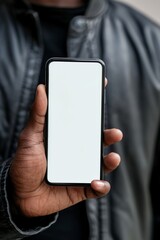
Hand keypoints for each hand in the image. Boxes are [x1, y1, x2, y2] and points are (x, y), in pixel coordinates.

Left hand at [9, 85, 122, 216]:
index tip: (103, 91)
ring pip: (102, 163)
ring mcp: (80, 169)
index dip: (95, 108)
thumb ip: (37, 115)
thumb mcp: (29, 137)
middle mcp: (76, 152)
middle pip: (98, 141)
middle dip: (110, 136)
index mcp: (66, 137)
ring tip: (112, 158)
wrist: (19, 196)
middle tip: (116, 133)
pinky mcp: (81, 187)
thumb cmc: (24, 164)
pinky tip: (95, 182)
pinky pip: (97, 187)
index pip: (84, 121)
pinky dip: (101, 185)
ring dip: (111, 160)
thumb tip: (41, 89)